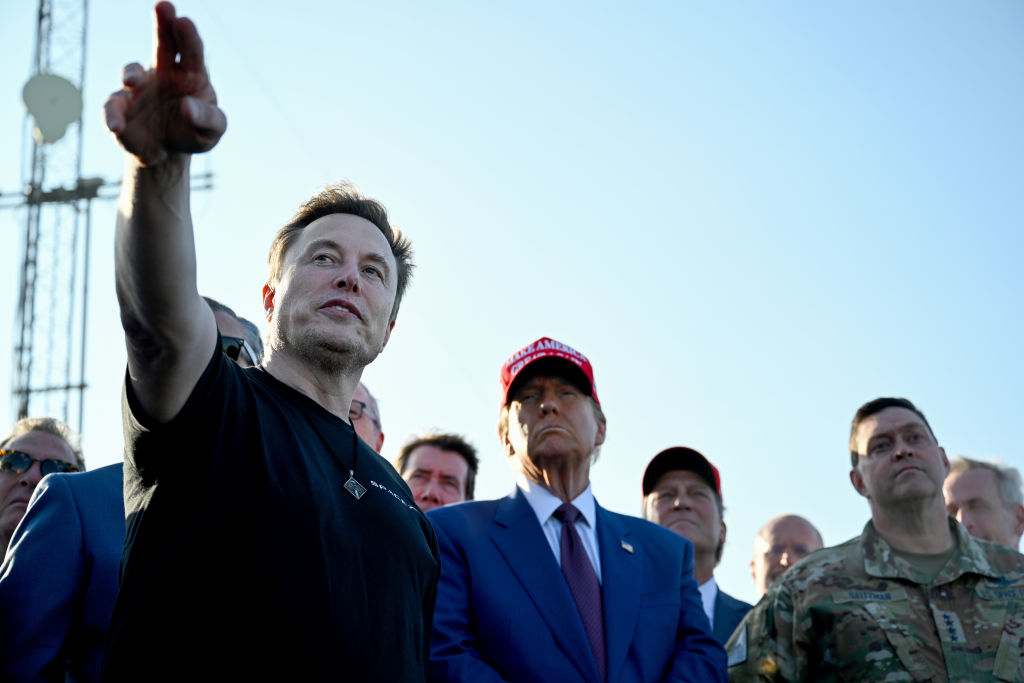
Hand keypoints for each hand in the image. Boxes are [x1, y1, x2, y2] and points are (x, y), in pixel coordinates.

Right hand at [104, 1, 225, 165]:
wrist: (167, 153)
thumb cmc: (194, 133)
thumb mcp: (211, 131)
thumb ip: (208, 119)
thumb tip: (187, 106)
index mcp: (191, 74)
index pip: (192, 51)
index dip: (188, 35)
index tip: (184, 21)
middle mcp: (164, 73)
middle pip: (164, 44)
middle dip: (163, 24)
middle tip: (163, 6)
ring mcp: (140, 87)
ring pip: (133, 72)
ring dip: (132, 73)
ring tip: (133, 81)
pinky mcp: (121, 106)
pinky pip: (113, 106)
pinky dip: (112, 114)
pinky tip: (116, 126)